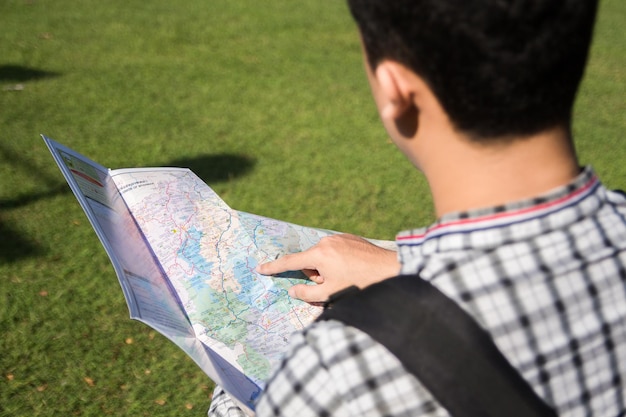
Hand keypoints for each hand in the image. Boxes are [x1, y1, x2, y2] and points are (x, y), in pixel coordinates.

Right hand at [256, 234, 399, 302]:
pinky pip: (335, 251)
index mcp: (319, 255)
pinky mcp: (349, 237)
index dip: (274, 267)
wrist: (390, 269)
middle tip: (333, 285)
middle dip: (316, 275)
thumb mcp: (331, 294)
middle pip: (310, 262)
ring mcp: (339, 237)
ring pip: (323, 257)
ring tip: (347, 277)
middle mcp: (326, 241)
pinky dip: (338, 262)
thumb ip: (307, 294)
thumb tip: (293, 290)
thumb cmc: (360, 284)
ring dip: (327, 269)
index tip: (260, 268)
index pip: (290, 262)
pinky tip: (354, 269)